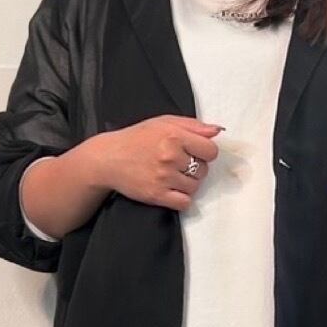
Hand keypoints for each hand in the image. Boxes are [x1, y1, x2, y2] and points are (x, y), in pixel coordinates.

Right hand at [98, 115, 224, 210]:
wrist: (108, 158)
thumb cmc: (136, 138)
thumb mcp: (163, 122)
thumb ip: (193, 125)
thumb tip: (217, 131)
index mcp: (174, 136)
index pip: (211, 151)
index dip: (205, 153)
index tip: (195, 153)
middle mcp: (170, 156)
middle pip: (204, 170)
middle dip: (195, 168)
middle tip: (179, 164)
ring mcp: (164, 177)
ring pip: (195, 187)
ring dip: (188, 183)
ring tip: (173, 176)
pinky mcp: (157, 195)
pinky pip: (184, 203)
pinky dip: (181, 199)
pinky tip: (172, 190)